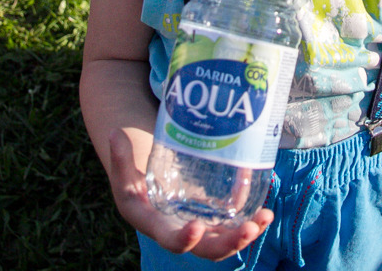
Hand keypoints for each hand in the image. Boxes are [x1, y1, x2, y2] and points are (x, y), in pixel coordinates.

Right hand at [107, 131, 273, 260]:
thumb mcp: (123, 170)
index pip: (170, 240)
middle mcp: (180, 232)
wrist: (146, 185)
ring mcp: (200, 227)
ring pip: (226, 239)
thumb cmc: (133, 179)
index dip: (184, 239)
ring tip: (265, 218)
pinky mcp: (213, 219)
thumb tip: (114, 133)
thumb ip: (119, 157)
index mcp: (156, 226)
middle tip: (249, 228)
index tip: (197, 228)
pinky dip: (251, 221)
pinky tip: (266, 212)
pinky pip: (234, 226)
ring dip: (247, 233)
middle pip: (208, 248)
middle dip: (230, 241)